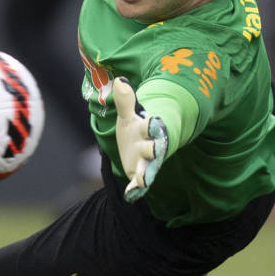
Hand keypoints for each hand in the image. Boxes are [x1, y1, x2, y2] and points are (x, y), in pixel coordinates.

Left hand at [113, 77, 168, 202]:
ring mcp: (146, 163)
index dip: (153, 124)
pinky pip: (138, 185)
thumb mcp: (129, 114)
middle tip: (154, 149)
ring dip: (146, 174)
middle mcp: (150, 146)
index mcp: (149, 129)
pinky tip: (130, 194)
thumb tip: (120, 81)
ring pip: (149, 169)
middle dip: (154, 149)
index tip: (154, 121)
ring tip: (142, 179)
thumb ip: (126, 101)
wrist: (144, 144)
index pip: (152, 126)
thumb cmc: (137, 127)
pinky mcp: (139, 175)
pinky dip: (135, 190)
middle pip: (154, 148)